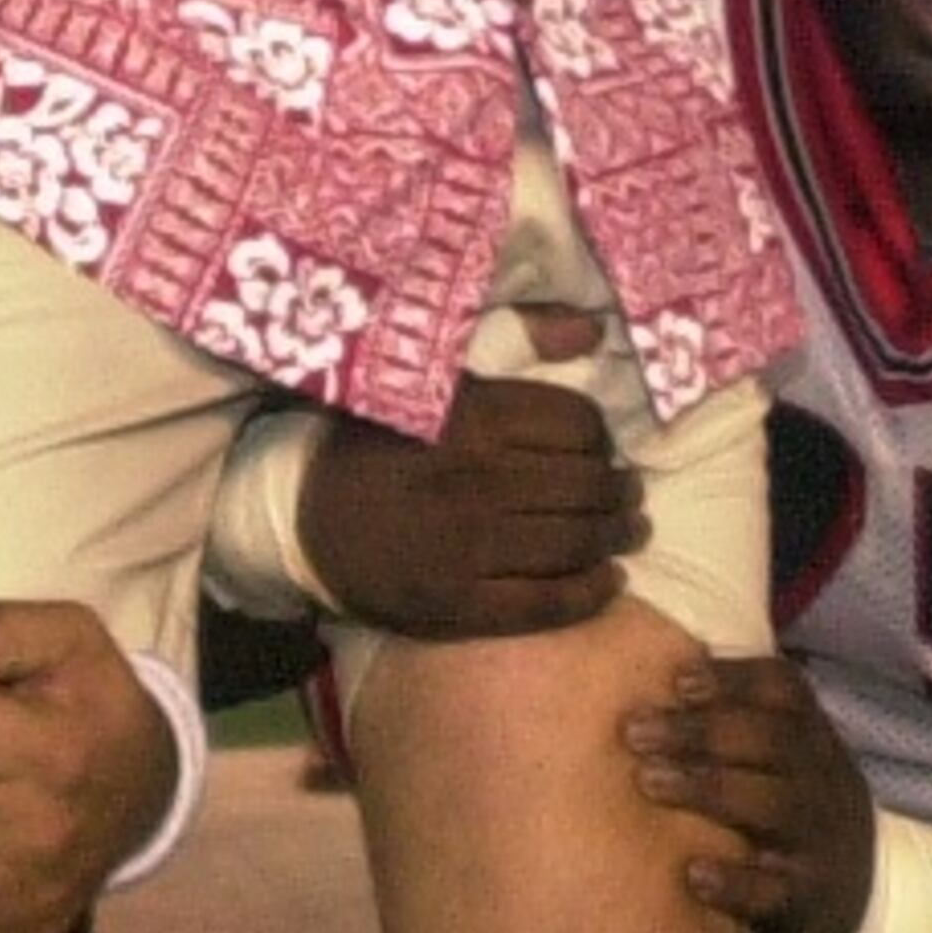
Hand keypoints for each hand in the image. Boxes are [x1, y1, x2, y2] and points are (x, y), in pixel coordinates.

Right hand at [297, 320, 645, 639]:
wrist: (302, 522)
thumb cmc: (372, 444)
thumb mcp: (431, 375)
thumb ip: (515, 338)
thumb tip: (593, 328)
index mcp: (470, 417)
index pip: (576, 425)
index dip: (600, 438)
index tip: (600, 448)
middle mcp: (477, 481)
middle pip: (586, 486)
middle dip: (620, 492)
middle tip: (629, 494)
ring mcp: (469, 548)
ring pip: (575, 542)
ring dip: (615, 538)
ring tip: (628, 532)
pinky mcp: (459, 604)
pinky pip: (547, 601)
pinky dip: (590, 593)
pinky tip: (608, 581)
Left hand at [622, 654, 878, 932]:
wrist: (865, 899)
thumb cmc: (793, 812)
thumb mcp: (787, 762)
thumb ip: (736, 723)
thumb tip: (648, 673)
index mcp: (812, 738)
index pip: (786, 691)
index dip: (734, 679)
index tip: (678, 679)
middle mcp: (821, 780)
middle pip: (772, 740)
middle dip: (700, 730)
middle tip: (634, 731)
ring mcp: (819, 839)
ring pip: (772, 805)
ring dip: (708, 790)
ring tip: (648, 782)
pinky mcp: (809, 898)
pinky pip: (774, 890)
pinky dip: (734, 882)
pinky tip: (692, 874)